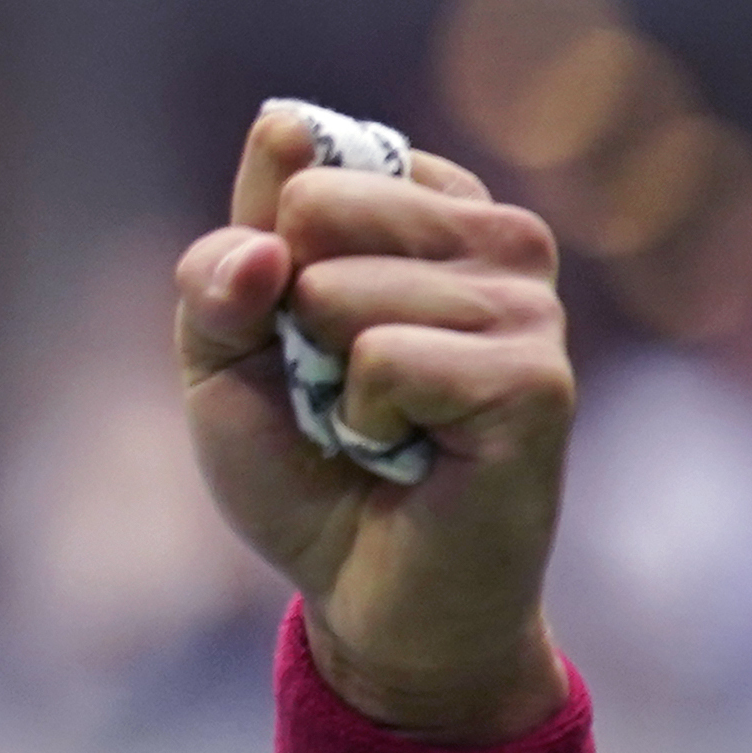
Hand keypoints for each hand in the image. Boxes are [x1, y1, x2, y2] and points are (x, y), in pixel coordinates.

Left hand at [173, 106, 572, 741]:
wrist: (367, 597)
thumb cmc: (306, 467)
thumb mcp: (220, 358)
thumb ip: (215, 274)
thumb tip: (264, 243)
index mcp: (429, 203)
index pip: (297, 155)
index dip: (260, 261)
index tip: (298, 330)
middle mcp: (497, 234)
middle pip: (316, 207)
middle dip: (290, 315)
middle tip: (341, 387)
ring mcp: (528, 303)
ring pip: (341, 288)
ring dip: (328, 381)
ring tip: (382, 427)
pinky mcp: (536, 378)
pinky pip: (384, 358)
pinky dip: (364, 420)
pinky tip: (412, 454)